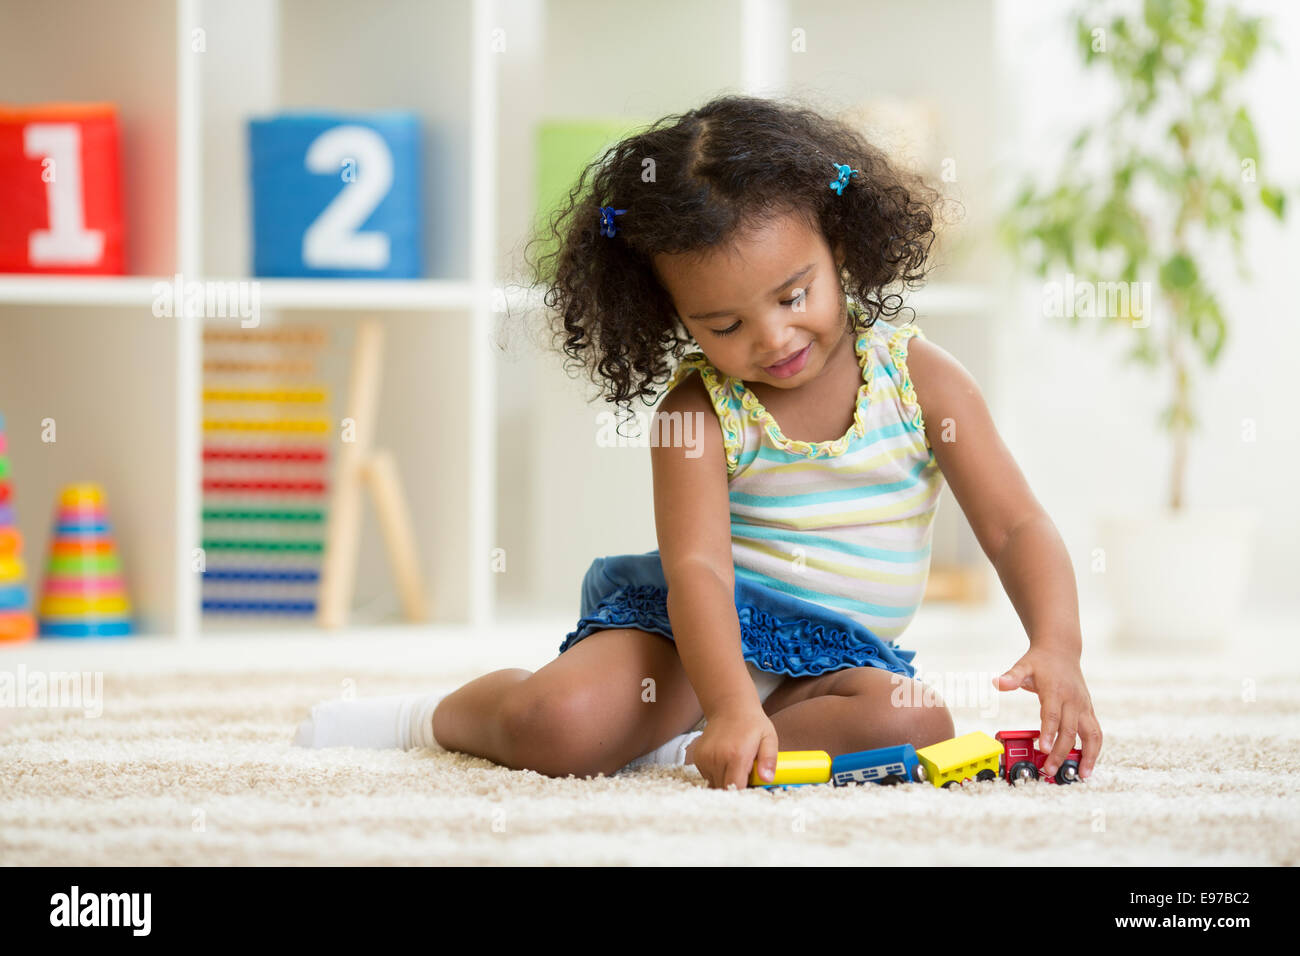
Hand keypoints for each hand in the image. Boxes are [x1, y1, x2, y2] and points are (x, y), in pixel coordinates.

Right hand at [685, 705, 779, 789]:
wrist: (729, 706)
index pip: (736, 788)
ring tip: (736, 766)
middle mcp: (717, 758)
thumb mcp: (769, 738)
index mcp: (736, 755)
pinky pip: (707, 776)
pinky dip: (716, 774)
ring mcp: (705, 758)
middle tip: (746, 776)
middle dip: (736, 788)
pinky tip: (725, 761)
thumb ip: (769, 759)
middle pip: (724, 789)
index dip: (744, 792)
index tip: (752, 788)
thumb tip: (767, 779)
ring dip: (725, 781)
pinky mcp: (698, 757)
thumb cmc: (752, 723)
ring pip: (715, 784)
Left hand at [993, 647, 1102, 779]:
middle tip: (1049, 769)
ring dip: (1088, 756)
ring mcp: (1083, 706)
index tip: (1043, 749)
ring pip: (1091, 734)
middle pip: (1069, 730)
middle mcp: (1073, 700)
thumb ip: (1012, 676)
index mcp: (1055, 690)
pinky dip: (1094, 749)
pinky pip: (1095, 732)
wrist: (1061, 650)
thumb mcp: (1023, 665)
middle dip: (1061, 752)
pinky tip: (1088, 764)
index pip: (1052, 715)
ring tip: (1082, 775)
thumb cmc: (1040, 661)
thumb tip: (997, 683)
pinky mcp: (1089, 711)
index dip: (1048, 733)